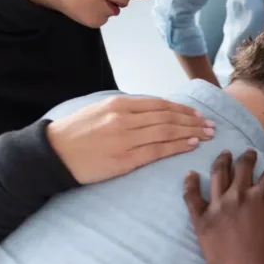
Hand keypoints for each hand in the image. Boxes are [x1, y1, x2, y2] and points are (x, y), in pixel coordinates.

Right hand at [47, 96, 214, 183]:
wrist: (52, 154)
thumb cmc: (75, 133)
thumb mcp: (99, 110)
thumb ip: (126, 110)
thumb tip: (153, 111)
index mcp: (119, 104)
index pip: (160, 104)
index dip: (182, 109)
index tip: (197, 113)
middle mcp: (125, 118)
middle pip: (168, 117)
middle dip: (193, 120)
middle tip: (211, 124)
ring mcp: (126, 139)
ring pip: (167, 132)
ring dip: (191, 132)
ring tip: (207, 134)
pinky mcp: (124, 159)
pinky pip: (157, 150)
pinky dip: (177, 146)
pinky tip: (191, 144)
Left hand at [183, 150, 263, 263]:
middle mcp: (240, 195)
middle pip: (243, 167)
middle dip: (249, 157)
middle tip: (250, 154)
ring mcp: (218, 207)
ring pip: (218, 175)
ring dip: (222, 161)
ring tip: (225, 154)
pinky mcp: (202, 222)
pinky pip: (192, 198)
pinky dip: (190, 184)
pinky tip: (190, 174)